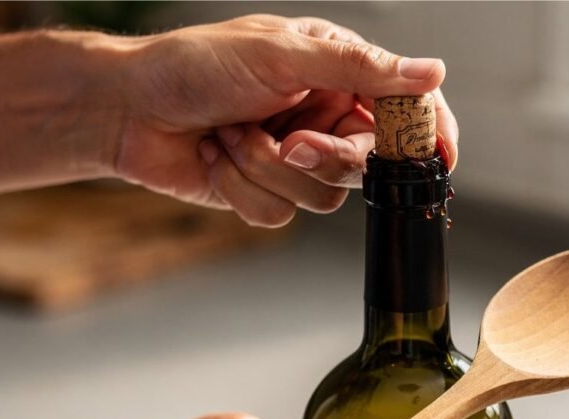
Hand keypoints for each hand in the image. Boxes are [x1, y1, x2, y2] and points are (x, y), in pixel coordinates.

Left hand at [114, 14, 459, 226]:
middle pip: (366, 165)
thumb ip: (360, 68)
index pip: (405, 107)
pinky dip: (244, 189)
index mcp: (338, 73)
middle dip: (323, 158)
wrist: (128, 109)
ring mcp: (296, 158)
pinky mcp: (267, 191)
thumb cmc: (196, 65)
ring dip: (268, 168)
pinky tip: (220, 158)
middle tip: (289, 140)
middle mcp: (324, 117)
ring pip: (323, 196)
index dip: (428, 133)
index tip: (440, 157)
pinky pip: (282, 215)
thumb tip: (431, 72)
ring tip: (233, 135)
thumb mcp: (281, 54)